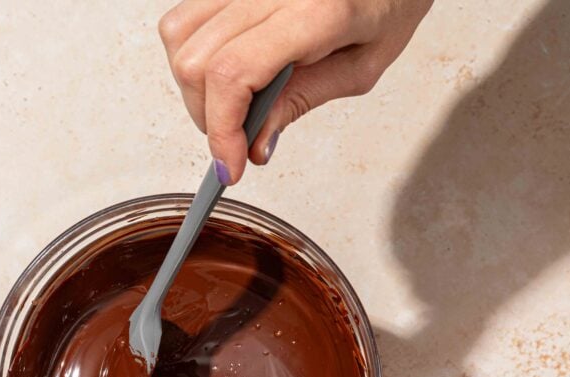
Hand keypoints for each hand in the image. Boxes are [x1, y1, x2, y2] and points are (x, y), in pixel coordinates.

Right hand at [158, 0, 432, 183]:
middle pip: (196, 61)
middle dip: (208, 117)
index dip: (221, 130)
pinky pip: (187, 16)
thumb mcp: (360, 67)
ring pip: (180, 36)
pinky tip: (227, 72)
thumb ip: (303, 101)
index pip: (232, 74)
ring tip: (233, 105)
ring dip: (197, 87)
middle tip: (236, 142)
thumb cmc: (389, 2)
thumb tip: (255, 144)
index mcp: (314, 10)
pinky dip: (196, 54)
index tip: (230, 167)